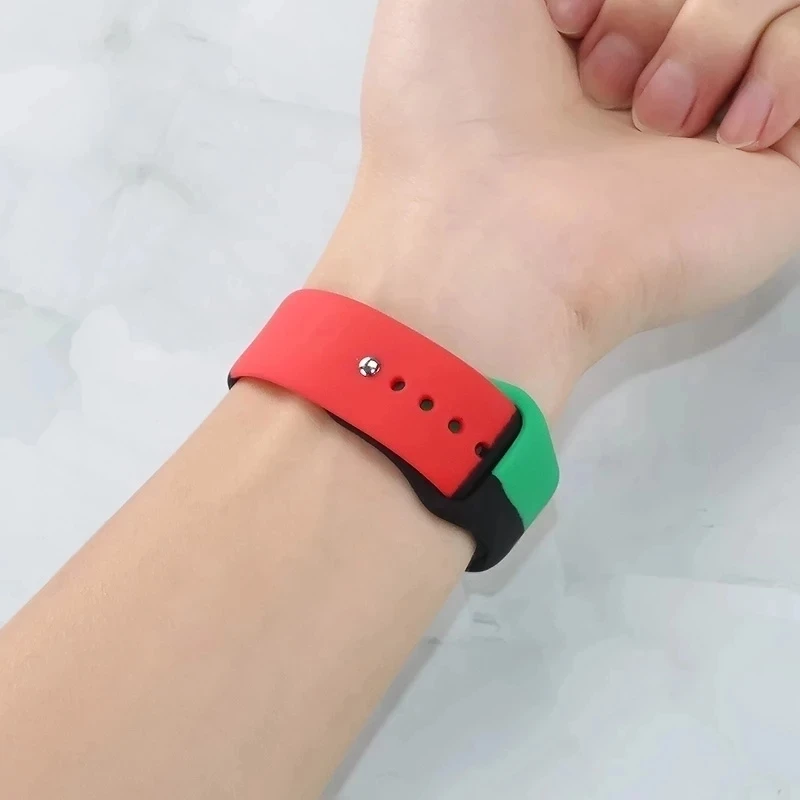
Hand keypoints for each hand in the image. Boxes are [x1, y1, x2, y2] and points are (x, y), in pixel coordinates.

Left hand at [312, 0, 799, 416]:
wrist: (489, 237)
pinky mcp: (772, 166)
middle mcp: (643, 70)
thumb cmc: (451, 115)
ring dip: (706, 33)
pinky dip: (776, 71)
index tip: (559, 18)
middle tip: (596, 75)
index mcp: (573, 28)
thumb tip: (584, 3)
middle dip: (649, 2)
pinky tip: (719, 135)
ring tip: (648, 115)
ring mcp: (708, 119)